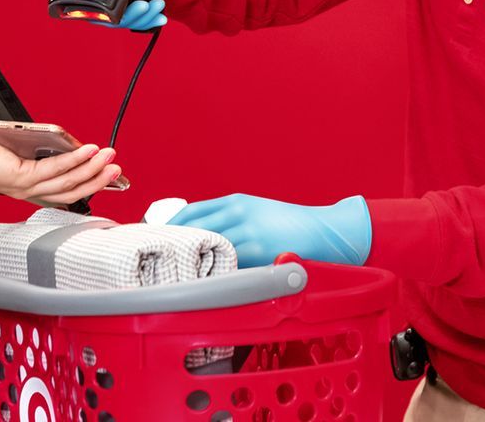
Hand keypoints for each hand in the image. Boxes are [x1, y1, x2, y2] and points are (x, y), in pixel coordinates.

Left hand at [0, 121, 121, 203]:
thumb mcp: (7, 140)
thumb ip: (28, 139)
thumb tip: (48, 134)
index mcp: (23, 182)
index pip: (60, 187)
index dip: (85, 181)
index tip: (103, 171)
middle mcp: (26, 188)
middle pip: (71, 189)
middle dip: (97, 178)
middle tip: (116, 168)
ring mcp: (25, 185)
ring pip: (68, 182)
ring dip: (92, 170)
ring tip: (110, 159)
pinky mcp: (22, 176)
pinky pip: (56, 169)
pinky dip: (76, 160)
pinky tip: (90, 151)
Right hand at [91, 0, 185, 30]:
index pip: (101, 12)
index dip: (119, 13)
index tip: (140, 5)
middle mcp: (102, 8)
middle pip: (116, 21)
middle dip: (135, 15)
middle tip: (147, 5)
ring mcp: (117, 13)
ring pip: (129, 22)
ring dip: (146, 17)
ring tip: (160, 4)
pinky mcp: (129, 15)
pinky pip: (137, 24)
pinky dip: (150, 22)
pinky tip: (162, 19)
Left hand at [168, 193, 371, 268]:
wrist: (324, 231)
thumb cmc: (288, 223)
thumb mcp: (256, 211)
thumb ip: (229, 219)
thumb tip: (197, 235)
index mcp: (236, 201)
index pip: (192, 210)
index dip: (172, 226)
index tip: (160, 239)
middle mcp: (239, 213)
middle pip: (194, 228)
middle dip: (176, 244)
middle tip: (162, 261)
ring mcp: (249, 233)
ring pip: (209, 247)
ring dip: (192, 262)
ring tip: (177, 275)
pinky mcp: (261, 253)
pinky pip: (229, 266)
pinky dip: (215, 275)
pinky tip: (206, 284)